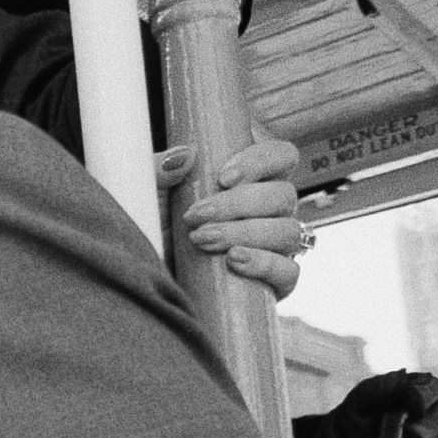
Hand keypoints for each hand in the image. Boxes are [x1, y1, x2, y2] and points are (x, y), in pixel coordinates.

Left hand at [164, 137, 303, 299]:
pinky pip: (290, 272)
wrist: (147, 279)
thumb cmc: (155, 229)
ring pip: (288, 231)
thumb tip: (183, 155)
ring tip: (202, 240)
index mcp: (254, 180)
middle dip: (237, 204)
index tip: (222, 178)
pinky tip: (234, 261)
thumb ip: (159, 170)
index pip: (281, 156)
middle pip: (283, 195)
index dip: (261, 161)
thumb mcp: (148, 195)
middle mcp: (272, 211)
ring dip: (244, 233)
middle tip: (194, 216)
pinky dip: (264, 264)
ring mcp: (277, 246)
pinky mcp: (274, 281)